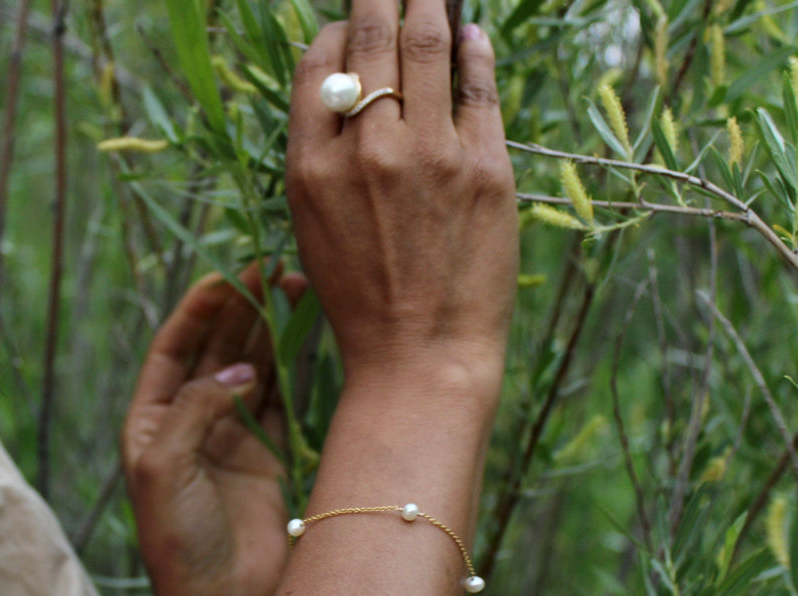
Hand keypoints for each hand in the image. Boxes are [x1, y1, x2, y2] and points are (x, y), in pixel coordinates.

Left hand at [123, 266, 306, 595]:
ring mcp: (232, 437)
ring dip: (271, 330)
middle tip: (269, 268)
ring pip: (253, 368)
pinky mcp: (269, 455)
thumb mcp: (165, 464)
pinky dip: (293, 366)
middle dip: (241, 310)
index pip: (173, 350)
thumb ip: (198, 407)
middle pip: (216, 350)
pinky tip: (305, 332)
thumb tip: (242, 368)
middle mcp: (191, 423)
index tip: (225, 276)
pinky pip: (282, 399)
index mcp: (152, 421)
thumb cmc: (178, 538)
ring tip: (294, 287)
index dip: (197, 311)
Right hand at [286, 4, 515, 389]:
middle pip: (372, 42)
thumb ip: (325, 158)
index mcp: (311, 168)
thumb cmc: (363, 302)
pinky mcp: (485, 168)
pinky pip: (478, 86)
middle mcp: (366, 151)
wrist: (420, 359)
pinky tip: (473, 35)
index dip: (336, 34)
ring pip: (427, 47)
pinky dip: (474, 50)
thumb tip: (351, 93)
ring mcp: (430, 155)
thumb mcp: (315, 228)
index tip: (350, 28)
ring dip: (428, 7)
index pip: (321, 67)